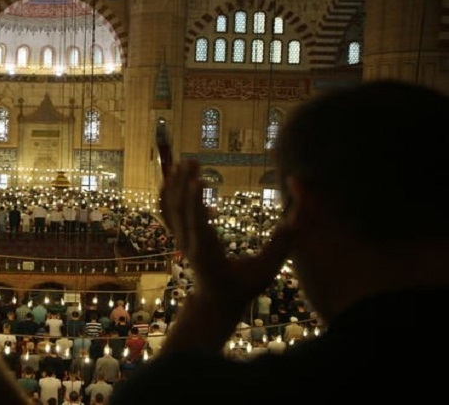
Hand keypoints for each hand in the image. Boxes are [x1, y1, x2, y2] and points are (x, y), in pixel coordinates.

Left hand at [160, 161, 292, 307]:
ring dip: (176, 184)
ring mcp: (181, 240)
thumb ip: (280, 247)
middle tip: (192, 161)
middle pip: (181, 211)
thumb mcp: (265, 273)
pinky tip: (171, 175)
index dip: (196, 202)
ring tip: (185, 162)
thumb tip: (295, 222)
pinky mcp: (179, 236)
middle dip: (185, 184)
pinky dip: (168, 193)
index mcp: (208, 253)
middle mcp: (189, 244)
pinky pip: (168, 212)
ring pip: (172, 209)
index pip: (198, 225)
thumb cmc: (242, 287)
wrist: (215, 302)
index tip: (198, 179)